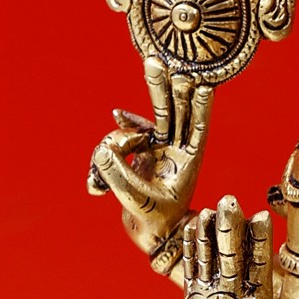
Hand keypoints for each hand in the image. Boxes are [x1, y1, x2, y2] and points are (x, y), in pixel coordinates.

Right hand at [88, 55, 211, 267]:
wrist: (150, 237)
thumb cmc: (154, 223)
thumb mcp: (137, 201)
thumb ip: (119, 174)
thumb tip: (105, 146)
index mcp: (188, 161)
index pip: (196, 128)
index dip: (199, 108)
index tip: (203, 86)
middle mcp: (174, 150)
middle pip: (169, 112)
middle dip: (160, 88)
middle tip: (155, 61)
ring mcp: (156, 148)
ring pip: (138, 126)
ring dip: (118, 135)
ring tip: (100, 184)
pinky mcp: (138, 153)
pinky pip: (118, 141)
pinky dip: (104, 155)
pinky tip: (96, 179)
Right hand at [182, 198, 273, 298]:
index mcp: (255, 295)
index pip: (258, 262)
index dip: (259, 240)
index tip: (261, 216)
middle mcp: (236, 286)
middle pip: (233, 252)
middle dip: (232, 227)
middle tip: (230, 200)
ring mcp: (215, 288)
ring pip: (213, 255)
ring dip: (210, 233)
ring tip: (208, 210)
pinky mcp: (197, 294)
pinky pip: (193, 266)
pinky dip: (192, 247)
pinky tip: (191, 226)